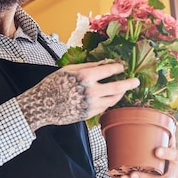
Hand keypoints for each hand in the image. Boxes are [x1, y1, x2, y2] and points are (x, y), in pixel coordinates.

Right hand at [17, 61, 139, 130]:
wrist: (42, 105)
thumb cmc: (52, 84)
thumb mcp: (69, 69)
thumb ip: (88, 66)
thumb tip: (104, 63)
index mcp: (85, 76)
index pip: (109, 70)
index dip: (117, 68)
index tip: (121, 66)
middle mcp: (91, 91)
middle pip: (117, 87)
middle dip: (129, 83)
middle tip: (136, 81)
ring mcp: (91, 104)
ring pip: (113, 99)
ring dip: (120, 94)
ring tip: (123, 89)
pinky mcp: (89, 114)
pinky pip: (104, 107)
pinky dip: (109, 101)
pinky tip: (110, 97)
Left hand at [118, 137, 177, 177]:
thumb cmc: (167, 159)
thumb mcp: (168, 148)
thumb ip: (163, 137)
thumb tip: (155, 119)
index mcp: (177, 161)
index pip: (175, 157)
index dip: (167, 154)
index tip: (157, 150)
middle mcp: (175, 176)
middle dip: (147, 177)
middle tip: (134, 173)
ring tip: (125, 177)